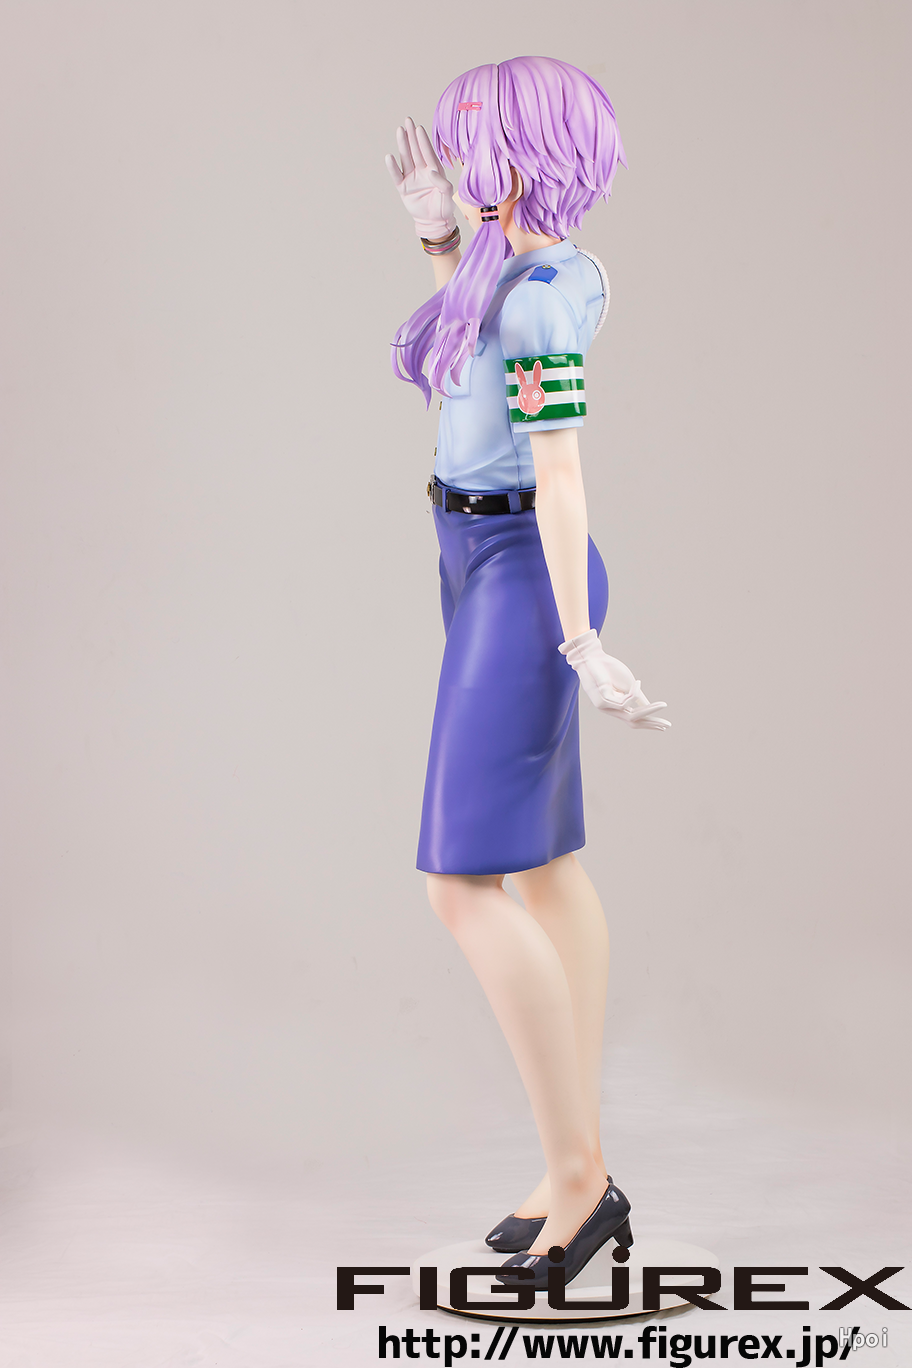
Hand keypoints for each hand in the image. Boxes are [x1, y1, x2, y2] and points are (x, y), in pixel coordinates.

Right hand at [385, 117, 456, 239]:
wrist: (434, 222)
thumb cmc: (443, 208)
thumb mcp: (448, 196)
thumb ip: (443, 184)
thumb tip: (431, 172)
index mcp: (434, 171)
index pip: (428, 153)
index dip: (423, 141)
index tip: (419, 128)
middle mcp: (422, 171)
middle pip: (415, 150)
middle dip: (412, 135)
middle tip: (408, 120)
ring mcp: (412, 178)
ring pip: (406, 158)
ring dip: (402, 145)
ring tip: (399, 130)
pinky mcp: (403, 188)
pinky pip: (397, 175)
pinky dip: (393, 167)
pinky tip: (389, 157)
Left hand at [559, 629, 670, 730]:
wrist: (593, 658)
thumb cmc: (609, 670)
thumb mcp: (629, 685)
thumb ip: (637, 697)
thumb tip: (648, 708)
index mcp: (616, 706)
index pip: (635, 720)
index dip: (649, 723)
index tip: (665, 726)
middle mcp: (610, 709)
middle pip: (633, 723)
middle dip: (651, 723)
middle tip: (667, 725)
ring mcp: (605, 707)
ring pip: (631, 715)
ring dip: (648, 710)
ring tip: (663, 705)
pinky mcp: (602, 701)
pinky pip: (625, 703)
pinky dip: (635, 693)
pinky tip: (638, 683)